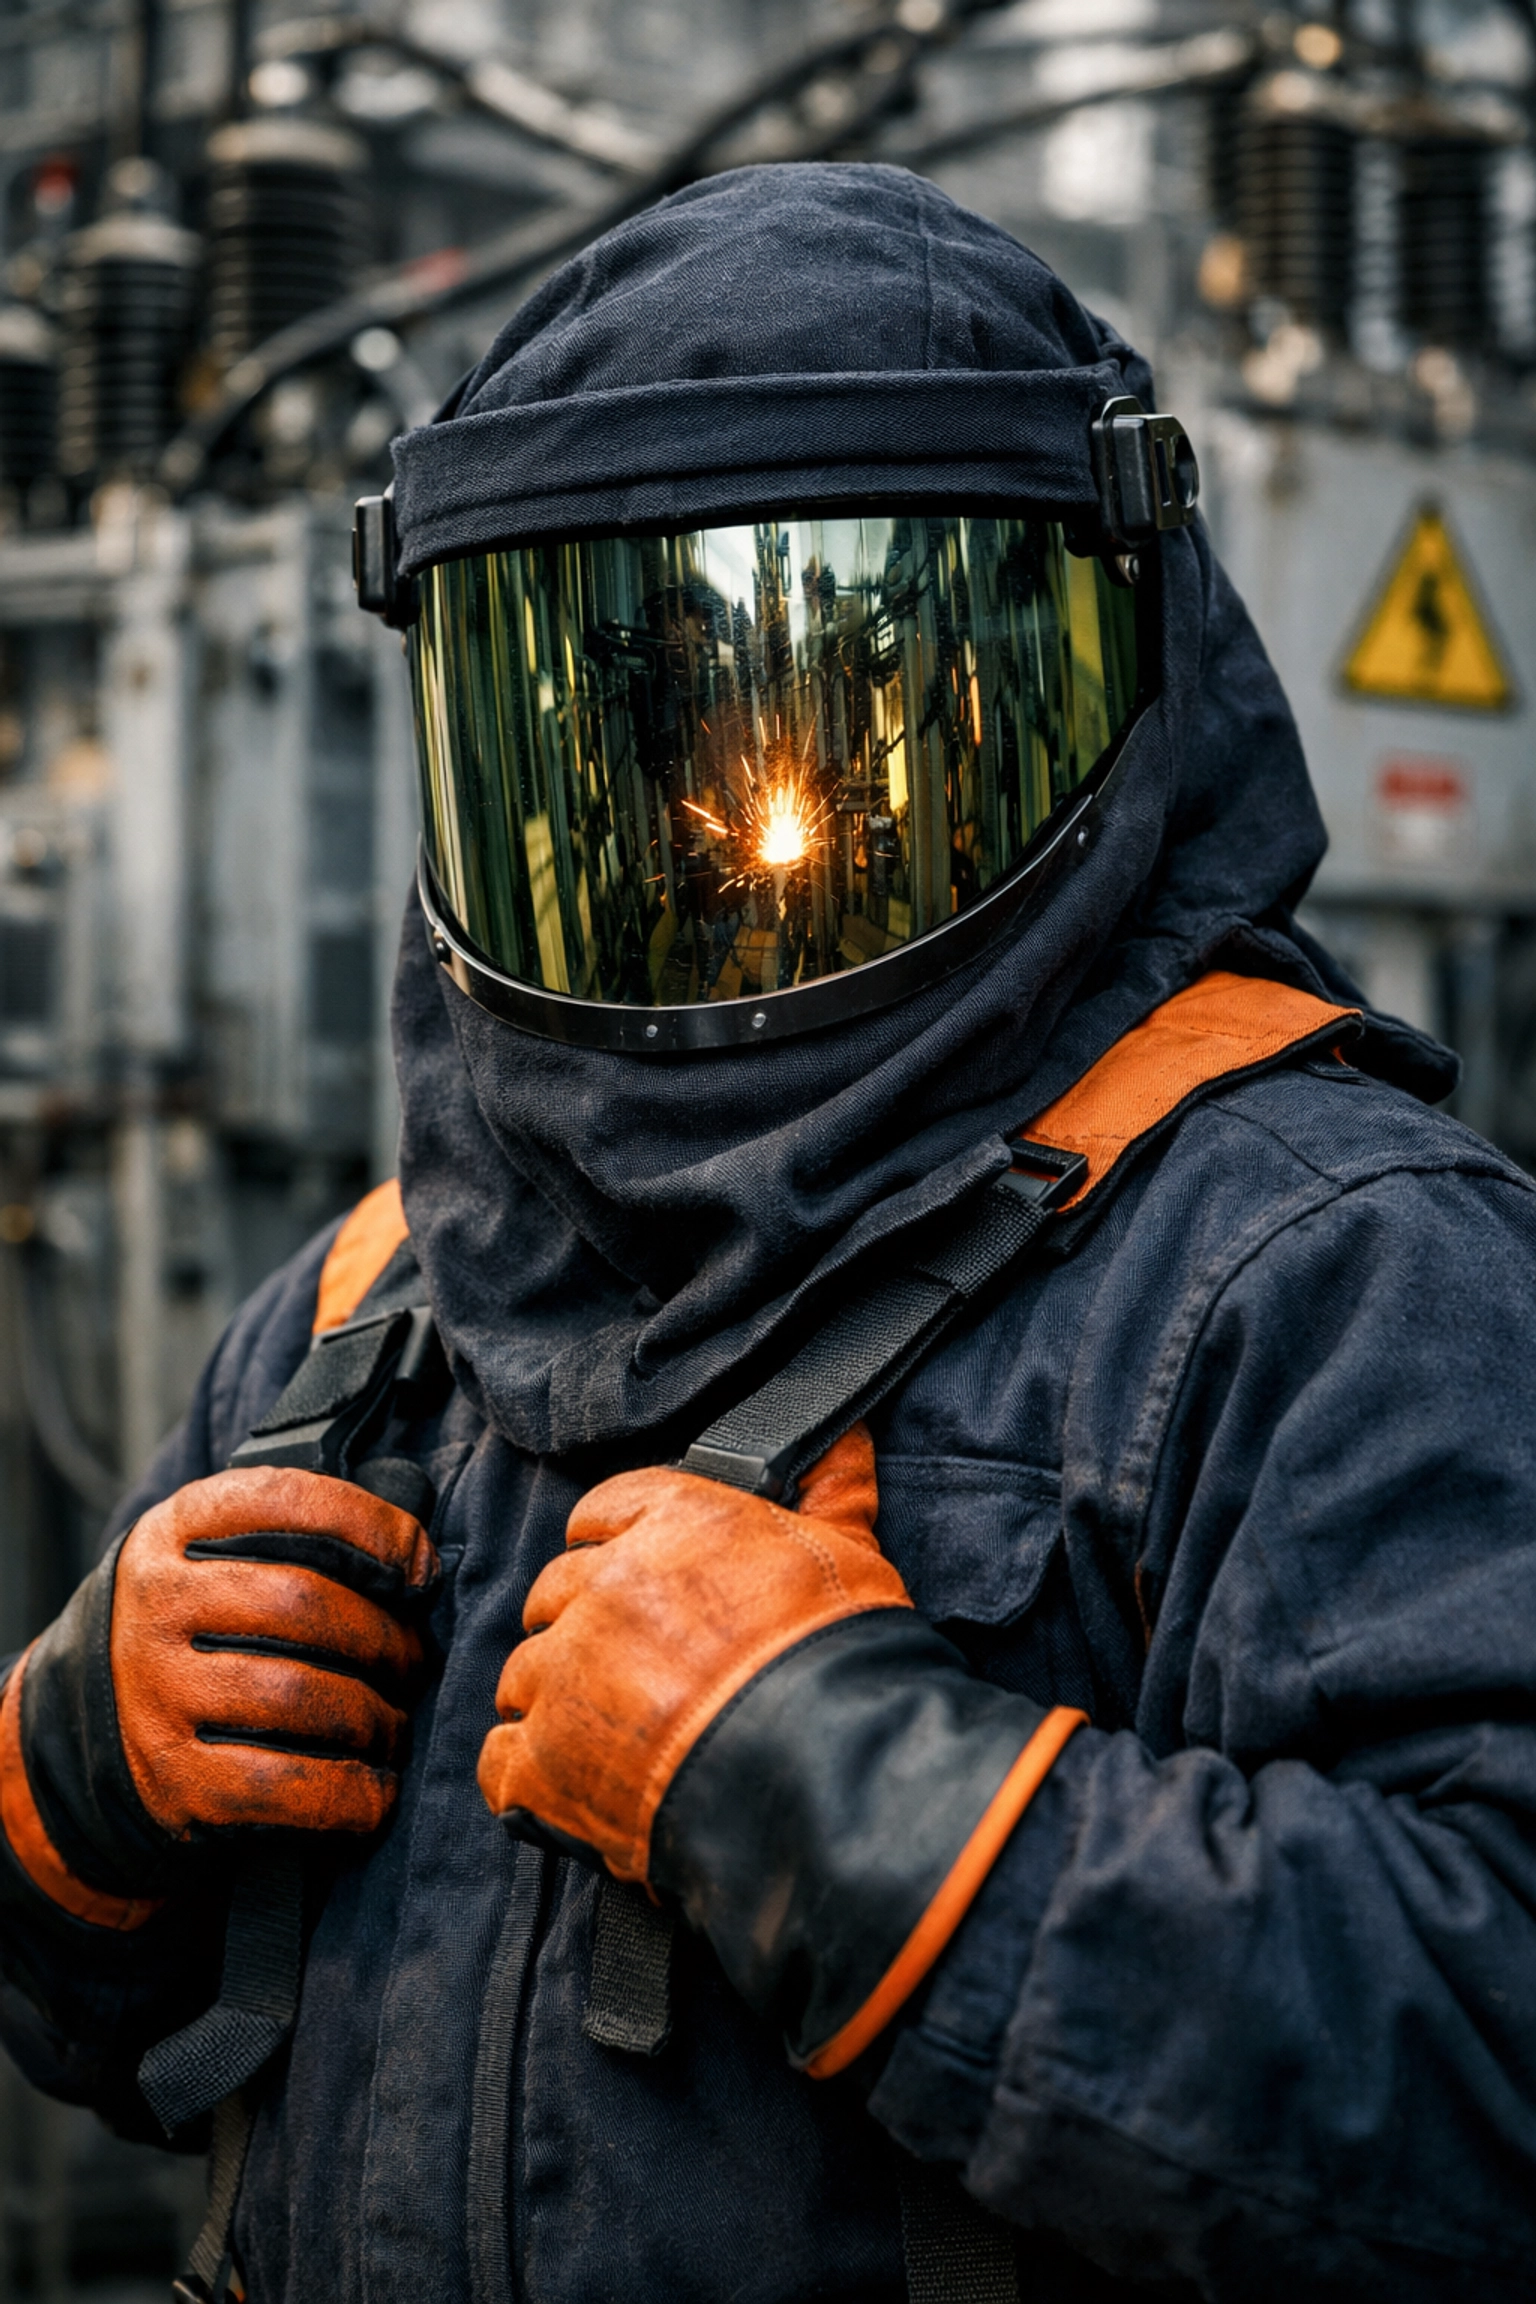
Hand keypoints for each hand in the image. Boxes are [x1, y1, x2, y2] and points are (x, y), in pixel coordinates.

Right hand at [3, 1467, 437, 1919]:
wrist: (86, 1722)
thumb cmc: (193, 1625)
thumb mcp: (212, 1552)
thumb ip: (292, 1535)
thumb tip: (417, 1555)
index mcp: (175, 1529)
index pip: (285, 1500)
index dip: (371, 1526)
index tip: (420, 1564)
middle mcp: (158, 1603)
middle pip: (302, 1604)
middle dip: (385, 1638)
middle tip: (415, 1662)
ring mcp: (158, 1692)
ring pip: (299, 1696)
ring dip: (375, 1718)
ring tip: (394, 1726)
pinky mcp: (172, 1780)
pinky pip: (282, 1786)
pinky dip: (348, 1795)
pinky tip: (374, 1791)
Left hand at [478, 1427, 1080, 2074]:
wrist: (829, 1772)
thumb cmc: (840, 1660)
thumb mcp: (850, 1553)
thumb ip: (832, 1491)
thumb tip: (845, 1437)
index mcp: (673, 1523)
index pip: (601, 1513)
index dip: (609, 1546)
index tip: (625, 1576)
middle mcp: (606, 1585)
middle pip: (554, 1594)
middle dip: (579, 1626)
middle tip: (625, 1668)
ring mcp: (567, 1672)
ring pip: (525, 1674)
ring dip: (556, 1701)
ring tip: (607, 1738)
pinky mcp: (544, 1760)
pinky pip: (503, 1760)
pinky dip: (529, 1777)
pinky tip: (572, 1791)